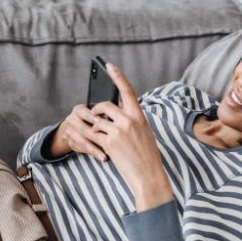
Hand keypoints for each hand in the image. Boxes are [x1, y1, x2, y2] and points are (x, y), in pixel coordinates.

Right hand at [52, 103, 109, 161]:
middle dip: (95, 136)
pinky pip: (80, 149)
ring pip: (81, 141)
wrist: (74, 128)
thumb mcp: (95, 113)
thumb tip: (119, 110)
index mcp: (78, 110)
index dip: (92, 118)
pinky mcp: (70, 142)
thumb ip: (104, 113)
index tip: (101, 122)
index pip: (83, 113)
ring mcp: (69, 132)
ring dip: (94, 149)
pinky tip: (100, 156)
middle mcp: (71, 120)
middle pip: (82, 129)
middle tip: (107, 141)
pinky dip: (91, 153)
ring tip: (105, 155)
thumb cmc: (90, 120)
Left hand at [87, 63, 172, 206]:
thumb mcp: (144, 131)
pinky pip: (94, 134)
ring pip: (97, 121)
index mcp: (139, 115)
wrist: (148, 174)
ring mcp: (119, 131)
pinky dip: (93, 138)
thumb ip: (131, 119)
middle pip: (105, 105)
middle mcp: (129, 120)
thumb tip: (115, 111)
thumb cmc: (147, 154)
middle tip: (95, 117)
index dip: (118, 77)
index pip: (127, 90)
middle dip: (96, 110)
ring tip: (101, 136)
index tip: (109, 66)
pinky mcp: (109, 143)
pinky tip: (99, 145)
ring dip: (94, 127)